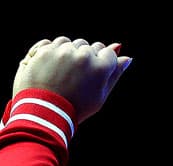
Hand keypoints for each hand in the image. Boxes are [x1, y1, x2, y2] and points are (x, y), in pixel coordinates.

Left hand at [12, 36, 131, 122]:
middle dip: (84, 59)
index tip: (91, 76)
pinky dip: (51, 54)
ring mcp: (63, 52)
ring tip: (61, 76)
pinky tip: (50, 70)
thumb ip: (114, 74)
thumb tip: (127, 58)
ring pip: (69, 43)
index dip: (100, 64)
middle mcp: (84, 56)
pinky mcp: (45, 50)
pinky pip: (52, 44)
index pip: (108, 53)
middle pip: (88, 47)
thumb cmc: (76, 109)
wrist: (45, 115)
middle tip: (74, 80)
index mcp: (101, 68)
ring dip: (67, 54)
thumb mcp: (100, 96)